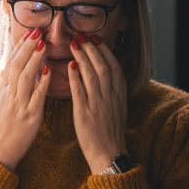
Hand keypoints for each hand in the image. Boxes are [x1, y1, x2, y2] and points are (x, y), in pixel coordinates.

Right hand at [0, 28, 50, 169]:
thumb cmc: (4, 128)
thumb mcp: (2, 104)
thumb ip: (9, 86)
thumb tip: (17, 69)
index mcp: (3, 92)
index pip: (10, 64)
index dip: (19, 48)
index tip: (28, 34)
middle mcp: (9, 96)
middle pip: (17, 67)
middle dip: (26, 48)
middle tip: (36, 32)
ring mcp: (18, 106)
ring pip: (25, 78)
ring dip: (34, 59)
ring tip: (42, 45)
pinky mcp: (29, 117)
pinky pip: (36, 97)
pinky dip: (42, 82)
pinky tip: (48, 70)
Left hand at [67, 34, 127, 173]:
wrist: (108, 153)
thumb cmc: (109, 131)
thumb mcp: (117, 107)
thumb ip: (112, 90)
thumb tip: (106, 73)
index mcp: (118, 94)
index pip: (113, 66)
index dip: (104, 51)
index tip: (95, 39)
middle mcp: (110, 97)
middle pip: (102, 66)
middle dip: (92, 49)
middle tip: (81, 35)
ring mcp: (98, 105)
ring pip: (92, 75)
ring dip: (83, 57)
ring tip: (74, 44)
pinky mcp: (86, 114)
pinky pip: (81, 92)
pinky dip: (75, 78)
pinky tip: (70, 66)